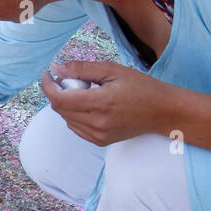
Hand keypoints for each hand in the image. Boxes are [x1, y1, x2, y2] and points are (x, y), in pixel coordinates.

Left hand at [39, 60, 176, 145]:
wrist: (162, 112)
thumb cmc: (141, 87)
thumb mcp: (113, 70)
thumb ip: (82, 69)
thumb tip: (57, 69)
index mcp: (100, 103)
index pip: (59, 98)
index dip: (48, 85)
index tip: (48, 74)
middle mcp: (96, 123)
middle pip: (59, 109)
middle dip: (57, 92)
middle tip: (70, 79)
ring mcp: (98, 135)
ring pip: (66, 119)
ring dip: (66, 104)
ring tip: (84, 92)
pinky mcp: (100, 141)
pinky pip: (76, 128)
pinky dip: (74, 115)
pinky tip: (89, 105)